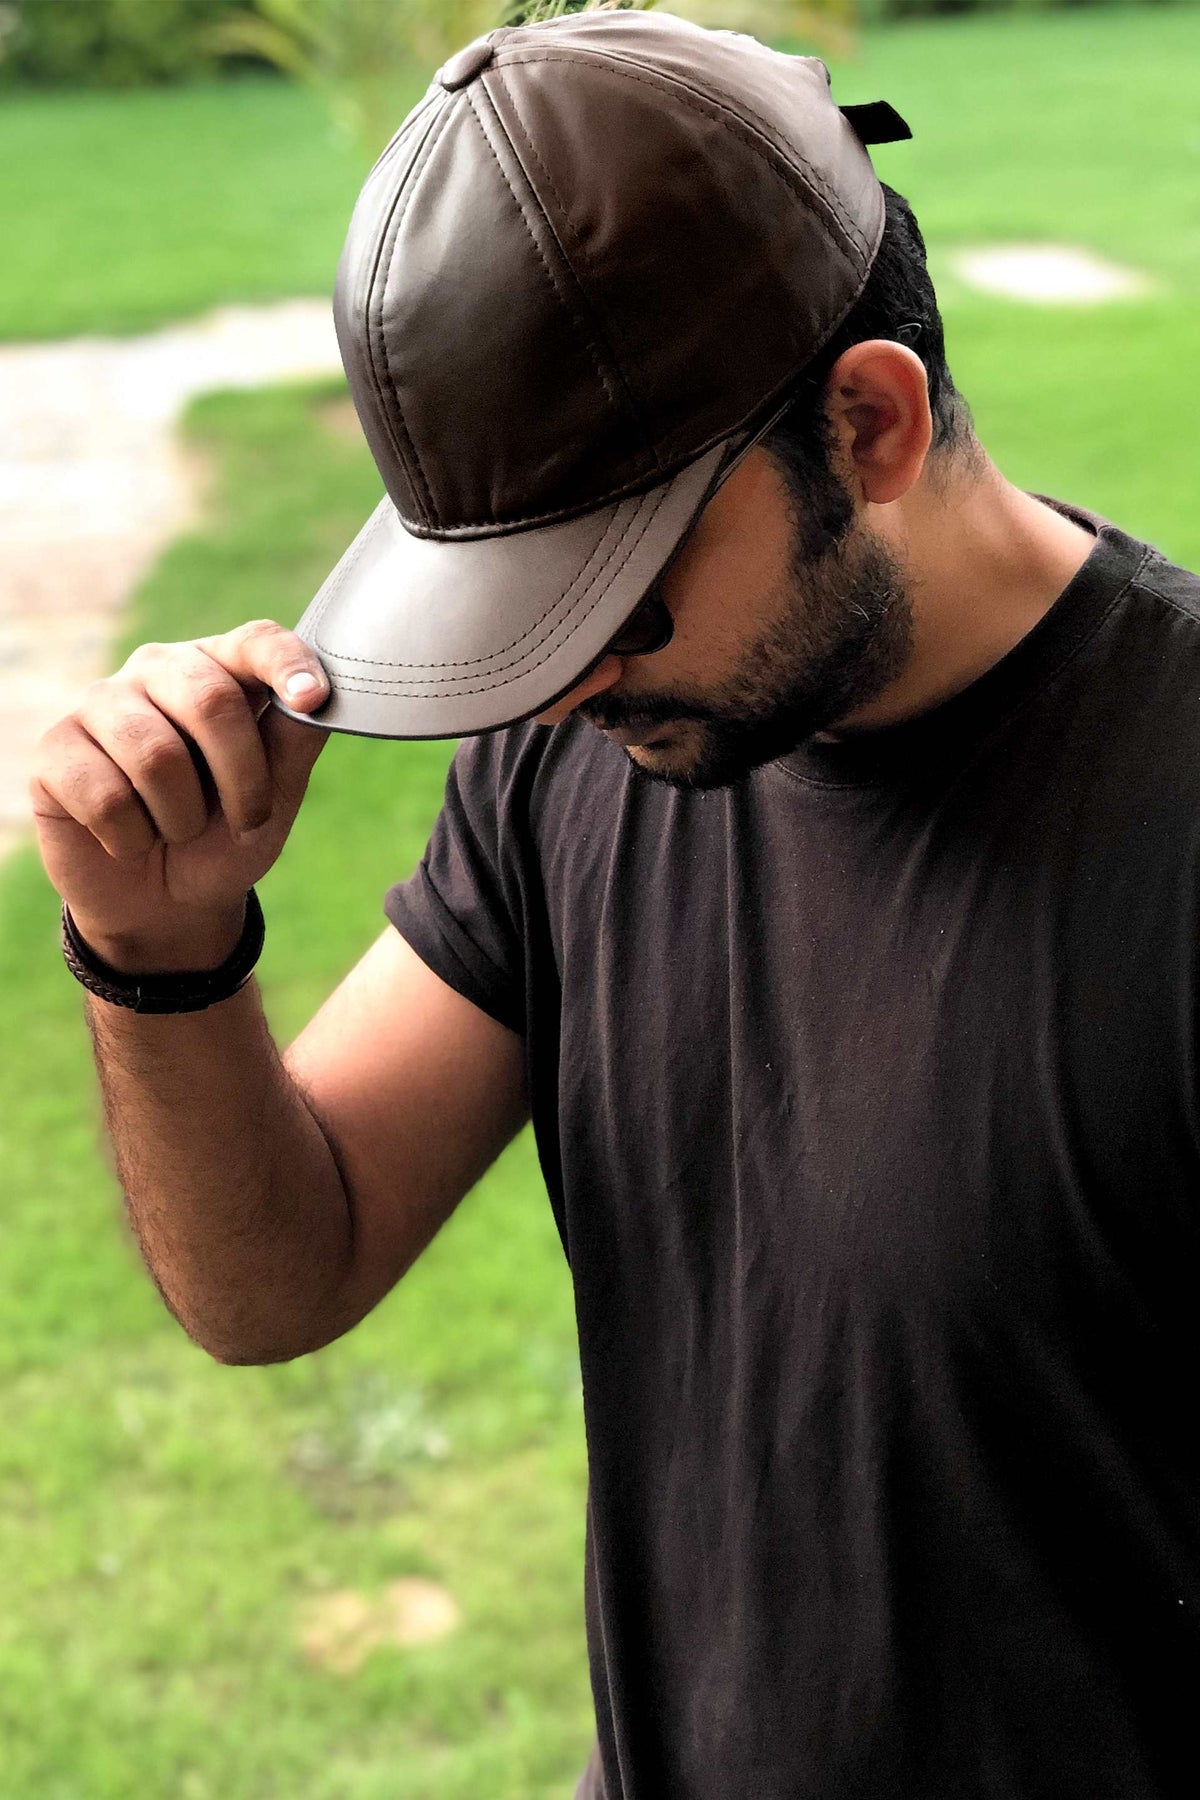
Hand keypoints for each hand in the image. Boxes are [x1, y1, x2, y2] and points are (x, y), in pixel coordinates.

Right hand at [30, 621, 331, 970]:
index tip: (312, 697)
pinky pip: (105, 796)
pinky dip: (132, 837)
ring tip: (176, 831)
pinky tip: (129, 839)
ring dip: (182, 818)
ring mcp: (98, 704)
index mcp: (218, 669)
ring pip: (156, 755)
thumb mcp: (275, 796)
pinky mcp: (54, 750)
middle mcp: (156, 671)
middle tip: (247, 821)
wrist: (166, 904)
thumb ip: (294, 740)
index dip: (285, 664)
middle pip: (210, 699)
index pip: (254, 641)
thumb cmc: (225, 837)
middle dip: (242, 778)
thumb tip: (318, 695)